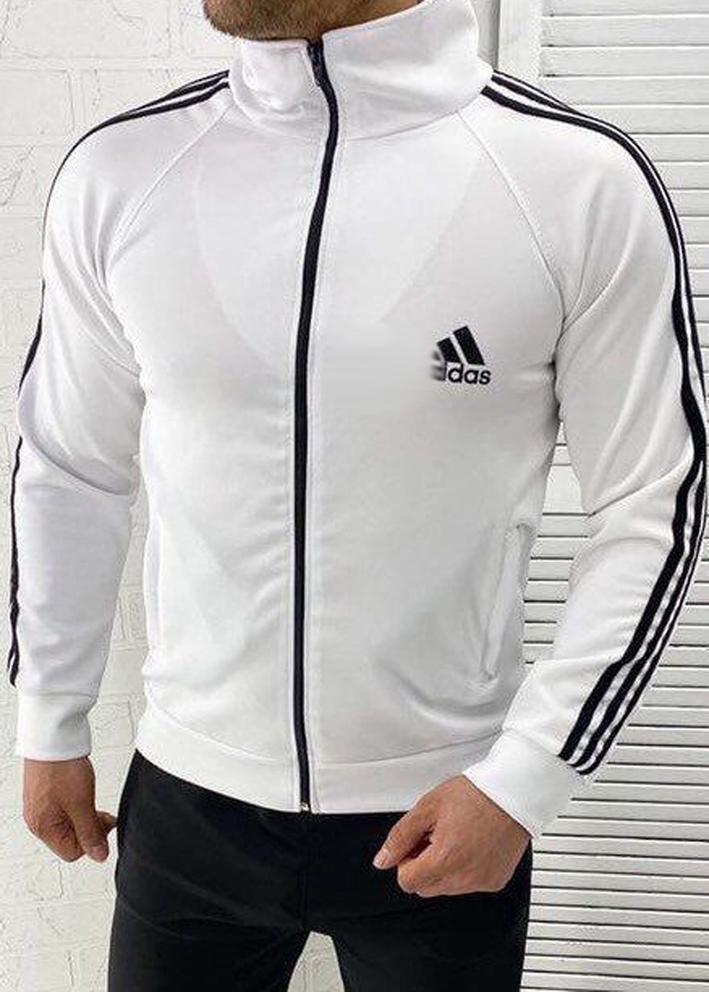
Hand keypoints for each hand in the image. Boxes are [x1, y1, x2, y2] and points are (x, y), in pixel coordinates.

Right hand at [23, 757, 116, 862]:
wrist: (52, 738)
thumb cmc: (61, 767)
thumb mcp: (81, 803)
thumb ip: (90, 832)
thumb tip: (99, 855)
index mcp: (43, 827)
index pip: (72, 852)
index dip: (93, 841)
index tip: (106, 823)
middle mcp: (38, 820)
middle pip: (69, 839)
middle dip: (89, 828)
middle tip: (103, 813)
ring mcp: (40, 807)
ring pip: (68, 824)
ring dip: (84, 816)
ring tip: (91, 800)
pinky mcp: (44, 795)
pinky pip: (63, 811)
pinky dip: (77, 806)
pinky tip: (82, 794)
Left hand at [372, 775, 529, 895]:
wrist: (512, 793)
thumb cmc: (475, 795)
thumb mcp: (428, 807)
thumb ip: (401, 837)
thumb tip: (383, 860)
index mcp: (445, 860)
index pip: (407, 882)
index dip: (406, 860)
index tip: (416, 843)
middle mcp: (465, 877)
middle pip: (425, 887)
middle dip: (423, 865)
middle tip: (435, 836)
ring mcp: (482, 882)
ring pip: (446, 888)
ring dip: (444, 868)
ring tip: (456, 836)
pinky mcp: (495, 881)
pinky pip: (469, 884)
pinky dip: (465, 869)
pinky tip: (472, 844)